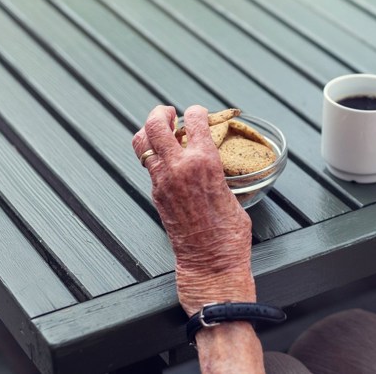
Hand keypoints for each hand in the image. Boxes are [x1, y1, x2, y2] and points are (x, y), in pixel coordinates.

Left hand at [132, 105, 254, 314]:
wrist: (211, 264)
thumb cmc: (230, 235)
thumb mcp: (233, 193)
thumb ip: (219, 174)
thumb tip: (216, 166)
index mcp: (205, 162)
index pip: (195, 122)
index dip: (196, 112)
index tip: (198, 112)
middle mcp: (179, 167)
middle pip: (156, 125)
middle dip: (161, 113)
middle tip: (169, 112)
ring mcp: (163, 181)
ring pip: (142, 143)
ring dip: (150, 131)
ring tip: (159, 128)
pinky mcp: (156, 195)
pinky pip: (148, 165)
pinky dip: (153, 153)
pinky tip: (164, 156)